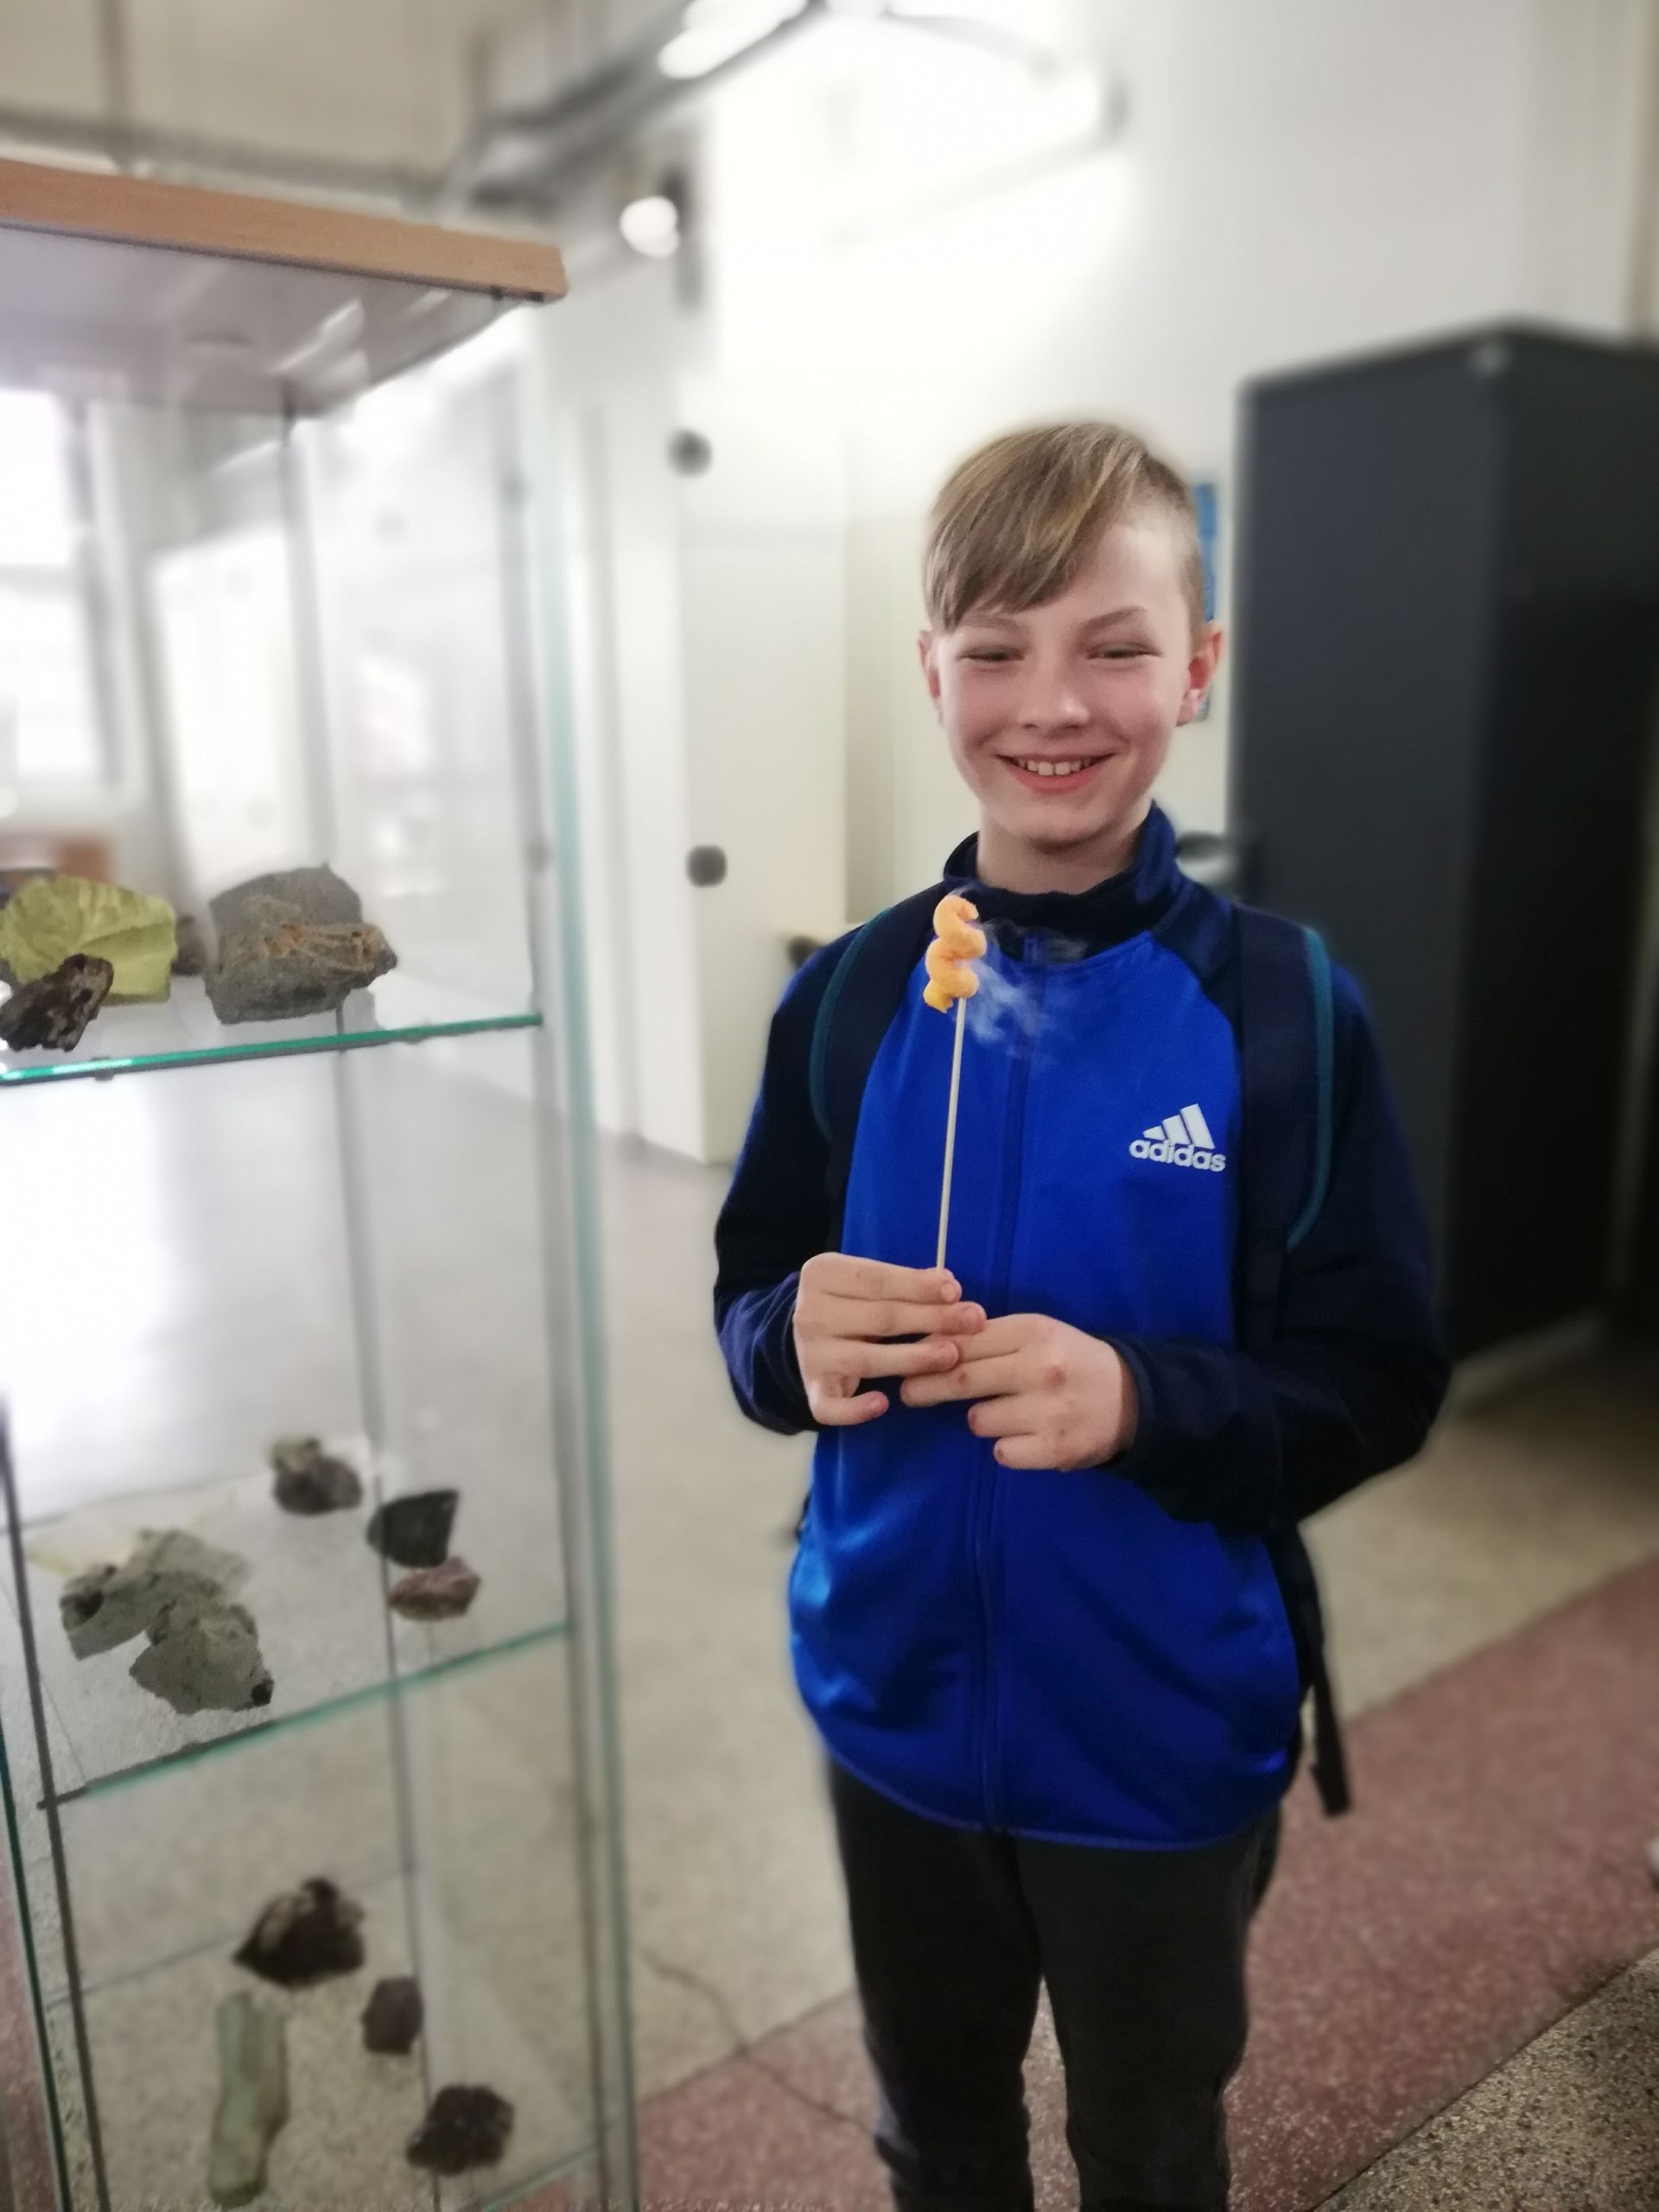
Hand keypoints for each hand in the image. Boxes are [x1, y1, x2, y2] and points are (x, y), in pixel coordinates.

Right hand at [793, 1254, 986, 1427]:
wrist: (806, 1336)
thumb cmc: (852, 1303)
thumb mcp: (869, 1281)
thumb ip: (906, 1281)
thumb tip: (949, 1285)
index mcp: (822, 1276)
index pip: (876, 1279)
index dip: (917, 1286)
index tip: (956, 1292)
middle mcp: (809, 1315)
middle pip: (879, 1318)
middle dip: (931, 1320)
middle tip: (973, 1322)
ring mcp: (810, 1355)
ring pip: (865, 1360)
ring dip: (912, 1358)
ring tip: (951, 1356)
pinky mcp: (813, 1390)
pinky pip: (830, 1406)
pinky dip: (854, 1409)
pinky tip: (883, 1404)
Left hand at [899, 1313, 1137, 1468]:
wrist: (1133, 1399)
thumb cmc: (1070, 1361)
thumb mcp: (1036, 1334)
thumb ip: (989, 1337)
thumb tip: (928, 1341)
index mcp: (1032, 1331)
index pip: (964, 1340)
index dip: (929, 1352)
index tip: (906, 1361)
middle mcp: (1039, 1368)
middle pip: (960, 1378)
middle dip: (925, 1387)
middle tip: (908, 1394)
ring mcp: (1048, 1410)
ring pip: (978, 1420)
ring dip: (981, 1419)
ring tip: (1005, 1413)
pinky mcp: (1055, 1448)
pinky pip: (1002, 1452)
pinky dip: (1007, 1447)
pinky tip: (1026, 1436)